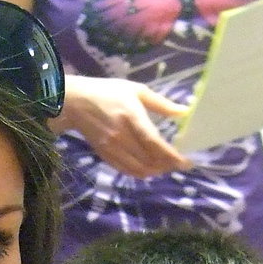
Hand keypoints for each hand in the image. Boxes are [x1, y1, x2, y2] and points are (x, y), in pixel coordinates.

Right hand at [55, 74, 192, 177]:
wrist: (76, 103)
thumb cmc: (108, 92)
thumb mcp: (136, 91)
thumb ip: (161, 104)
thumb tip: (184, 112)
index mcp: (131, 116)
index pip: (154, 142)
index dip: (171, 156)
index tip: (186, 162)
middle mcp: (121, 136)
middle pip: (149, 160)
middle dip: (167, 165)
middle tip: (179, 163)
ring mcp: (112, 148)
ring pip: (139, 169)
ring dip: (155, 171)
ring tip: (166, 166)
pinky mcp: (105, 155)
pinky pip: (126, 170)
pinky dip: (141, 173)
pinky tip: (149, 168)